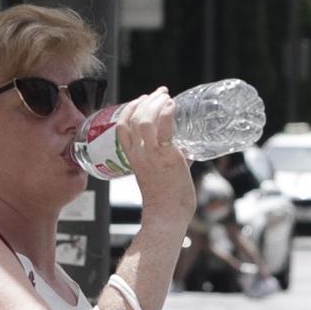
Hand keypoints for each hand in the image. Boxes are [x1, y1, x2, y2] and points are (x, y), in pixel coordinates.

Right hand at [121, 88, 194, 228]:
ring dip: (156, 103)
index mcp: (132, 158)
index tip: (142, 99)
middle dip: (147, 100)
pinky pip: (163, 128)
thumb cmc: (166, 201)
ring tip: (167, 97)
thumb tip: (188, 150)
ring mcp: (151, 154)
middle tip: (161, 93)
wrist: (166, 216)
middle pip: (134, 117)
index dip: (130, 108)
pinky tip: (172, 105)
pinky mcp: (166, 156)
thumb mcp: (160, 175)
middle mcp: (138, 153)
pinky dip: (167, 112)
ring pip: (145, 119)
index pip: (122, 127)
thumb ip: (173, 159)